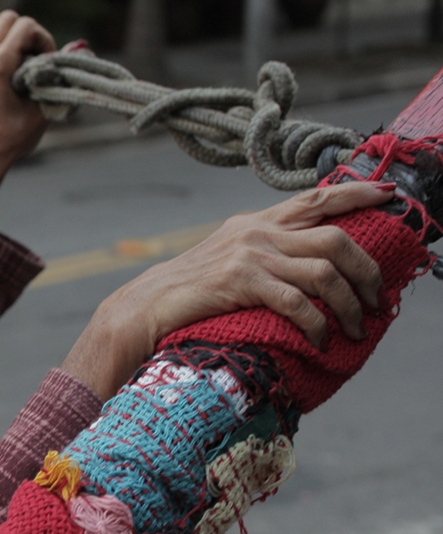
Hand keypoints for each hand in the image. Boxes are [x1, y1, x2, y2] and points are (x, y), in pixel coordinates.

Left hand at [0, 11, 56, 223]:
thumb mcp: (43, 108)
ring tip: (15, 51)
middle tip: (33, 54)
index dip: (42, 37)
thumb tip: (77, 49)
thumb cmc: (13, 138)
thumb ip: (58, 76)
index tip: (46, 58)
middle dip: (26, 32)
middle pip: (6, 18)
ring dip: (4, 31)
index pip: (25, 26)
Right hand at [62, 181, 394, 399]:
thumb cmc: (188, 293)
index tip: (390, 194)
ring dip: (349, 303)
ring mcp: (249, 254)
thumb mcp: (229, 260)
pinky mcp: (240, 280)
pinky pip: (297, 302)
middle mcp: (256, 231)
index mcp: (255, 222)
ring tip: (356, 327)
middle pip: (335, 237)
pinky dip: (316, 323)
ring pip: (325, 271)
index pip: (316, 199)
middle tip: (378, 299)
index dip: (357, 193)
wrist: (143, 308)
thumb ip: (265, 253)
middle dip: (367, 270)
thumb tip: (310, 268)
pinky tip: (321, 339)